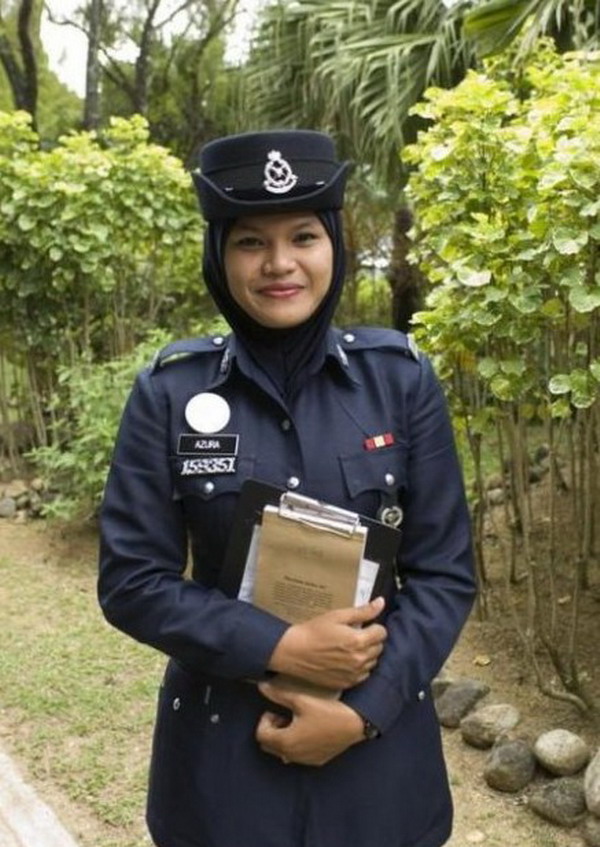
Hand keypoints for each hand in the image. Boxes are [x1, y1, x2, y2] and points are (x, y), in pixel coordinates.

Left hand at [256, 680, 364, 765]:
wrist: (355, 723)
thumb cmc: (328, 711)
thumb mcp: (301, 699)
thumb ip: (278, 694)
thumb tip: (261, 686)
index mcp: (285, 742)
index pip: (260, 734)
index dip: (265, 720)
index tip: (277, 709)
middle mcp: (292, 756)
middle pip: (269, 745)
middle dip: (272, 729)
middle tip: (285, 714)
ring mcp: (305, 760)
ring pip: (282, 751)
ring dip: (284, 736)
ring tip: (298, 720)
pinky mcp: (317, 761)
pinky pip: (297, 755)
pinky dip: (296, 744)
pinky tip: (309, 729)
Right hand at [267, 597, 385, 689]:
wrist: (294, 652)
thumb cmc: (313, 631)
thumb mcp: (337, 616)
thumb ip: (362, 611)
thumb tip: (381, 603)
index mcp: (358, 641)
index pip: (382, 633)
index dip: (373, 626)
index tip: (363, 625)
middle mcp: (359, 660)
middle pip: (379, 647)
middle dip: (371, 639)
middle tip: (355, 635)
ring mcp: (354, 674)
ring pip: (372, 662)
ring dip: (366, 654)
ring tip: (350, 647)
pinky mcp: (347, 683)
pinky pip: (363, 675)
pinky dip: (359, 667)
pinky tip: (346, 660)